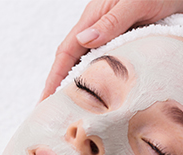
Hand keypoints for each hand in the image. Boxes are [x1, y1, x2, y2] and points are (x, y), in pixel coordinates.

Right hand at [40, 0, 182, 100]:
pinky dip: (106, 81)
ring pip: (93, 65)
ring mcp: (115, 34)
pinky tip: (108, 97)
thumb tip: (84, 39)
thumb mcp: (137, 2)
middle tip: (58, 115)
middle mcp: (101, 26)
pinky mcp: (130, 40)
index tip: (44, 101)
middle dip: (63, 88)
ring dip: (84, 86)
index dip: (53, 78)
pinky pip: (112, 64)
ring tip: (79, 112)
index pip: (66, 52)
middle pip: (75, 62)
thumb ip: (112, 21)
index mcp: (95, 16)